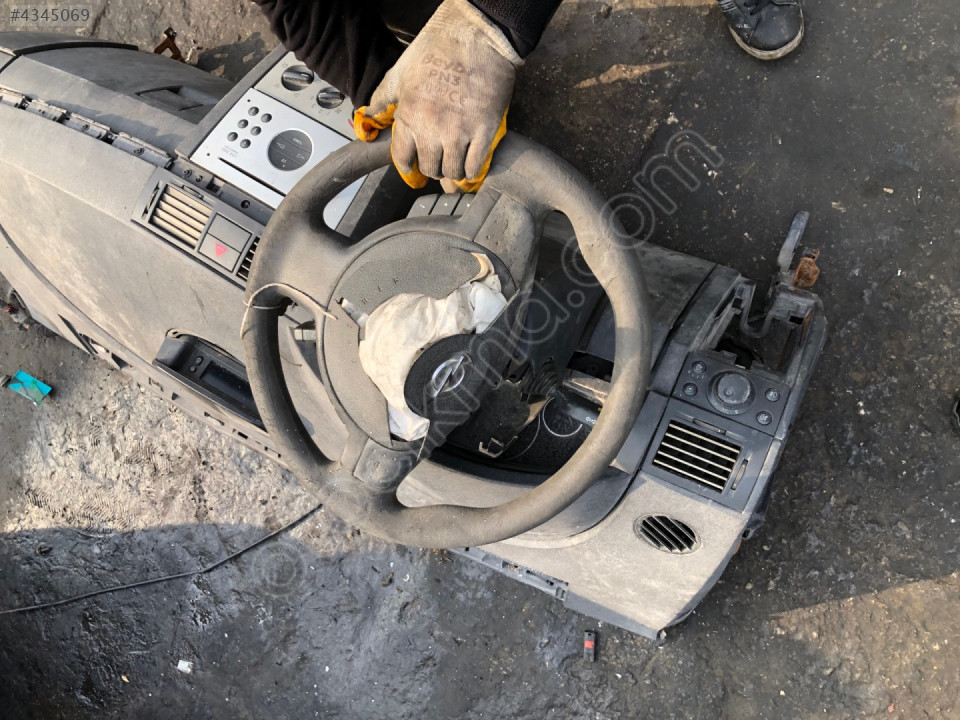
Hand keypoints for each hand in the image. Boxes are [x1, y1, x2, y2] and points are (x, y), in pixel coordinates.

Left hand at [353, 0, 520, 191]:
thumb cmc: (436, 49)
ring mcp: (459, 132)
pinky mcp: (484, 131)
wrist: (475, 36)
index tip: (413, 167)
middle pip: (430, 168)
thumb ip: (383, 98)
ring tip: (454, 165)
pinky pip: (475, 166)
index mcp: (409, 116)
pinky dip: (471, 171)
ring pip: (452, 171)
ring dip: (452, 171)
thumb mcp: (401, 72)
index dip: (408, 165)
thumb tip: (368, 115)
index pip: (403, 158)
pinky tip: (470, 167)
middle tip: (438, 162)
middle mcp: (431, 129)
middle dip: (432, 168)